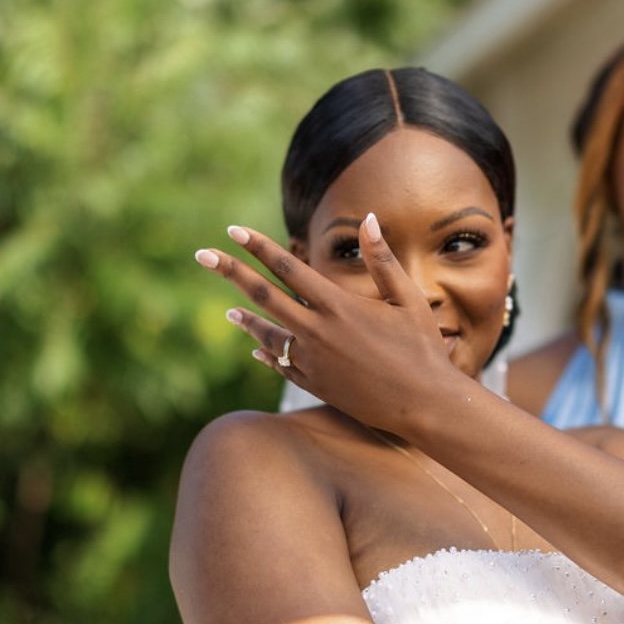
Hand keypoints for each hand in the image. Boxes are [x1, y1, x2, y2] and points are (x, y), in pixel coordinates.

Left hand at [193, 215, 461, 432]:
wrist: (423, 405)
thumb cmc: (422, 348)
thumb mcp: (407, 299)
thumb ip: (381, 259)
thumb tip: (367, 218)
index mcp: (338, 305)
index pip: (287, 267)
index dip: (257, 247)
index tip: (232, 230)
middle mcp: (317, 332)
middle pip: (262, 296)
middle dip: (230, 272)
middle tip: (201, 256)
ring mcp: (312, 361)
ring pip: (268, 334)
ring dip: (245, 320)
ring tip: (228, 314)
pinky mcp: (316, 385)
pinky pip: (282, 365)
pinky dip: (268, 353)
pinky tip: (258, 348)